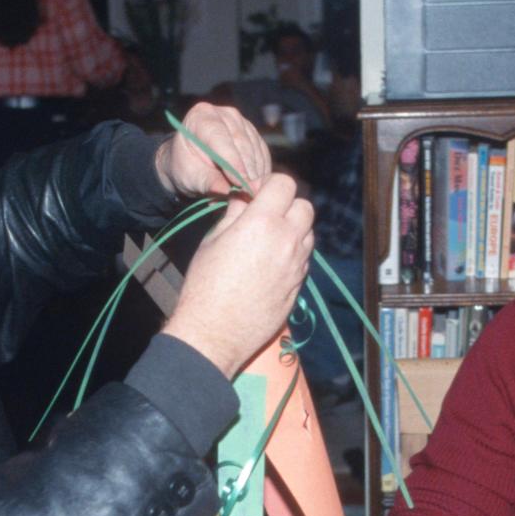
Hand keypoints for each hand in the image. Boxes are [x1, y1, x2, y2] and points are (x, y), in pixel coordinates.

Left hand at [154, 102, 269, 198]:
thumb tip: (226, 191)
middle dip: (246, 171)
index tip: (240, 184)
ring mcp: (242, 122)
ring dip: (255, 173)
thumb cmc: (186, 167)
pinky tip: (255, 186)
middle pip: (241, 143)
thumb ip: (206, 181)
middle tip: (249, 194)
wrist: (192, 162)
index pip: (220, 138)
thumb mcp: (189, 176)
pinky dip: (260, 172)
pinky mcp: (254, 134)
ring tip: (249, 194)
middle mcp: (225, 114)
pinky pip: (263, 154)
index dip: (232, 162)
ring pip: (255, 149)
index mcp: (202, 116)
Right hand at [162, 173, 312, 377]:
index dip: (270, 185)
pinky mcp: (299, 285)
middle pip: (305, 205)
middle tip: (266, 215)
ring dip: (294, 228)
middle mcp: (287, 239)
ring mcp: (297, 264)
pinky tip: (272, 262)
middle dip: (287, 205)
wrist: (216, 332)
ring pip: (309, 232)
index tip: (256, 195)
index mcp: (263, 222)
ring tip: (269, 239)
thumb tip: (245, 196)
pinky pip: (305, 258)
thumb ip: (235, 213)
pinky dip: (294, 252)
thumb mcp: (213, 240)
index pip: (285, 183)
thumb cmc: (205, 284)